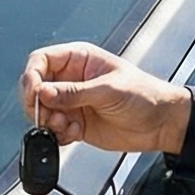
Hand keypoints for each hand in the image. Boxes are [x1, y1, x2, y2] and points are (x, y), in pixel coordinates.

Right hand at [20, 42, 191, 153]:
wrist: (162, 124)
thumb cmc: (145, 95)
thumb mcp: (109, 90)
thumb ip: (74, 93)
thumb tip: (44, 93)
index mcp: (79, 59)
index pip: (41, 60)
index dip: (32, 76)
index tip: (35, 93)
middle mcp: (72, 79)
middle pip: (36, 87)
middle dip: (38, 103)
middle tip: (48, 114)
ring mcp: (72, 103)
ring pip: (41, 111)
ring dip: (48, 121)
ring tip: (66, 125)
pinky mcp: (75, 123)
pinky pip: (53, 130)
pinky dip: (57, 135)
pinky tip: (74, 133)